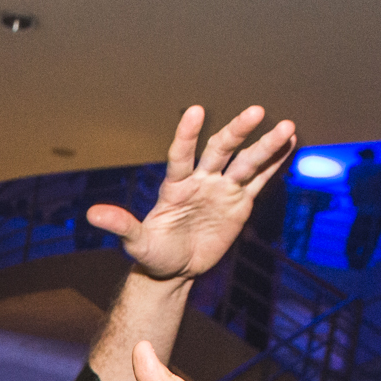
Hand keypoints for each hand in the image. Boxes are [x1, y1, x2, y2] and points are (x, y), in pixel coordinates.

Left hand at [87, 105, 295, 280]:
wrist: (174, 269)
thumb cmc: (153, 253)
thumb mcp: (136, 243)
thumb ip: (120, 225)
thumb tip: (91, 214)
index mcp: (175, 187)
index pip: (180, 156)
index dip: (186, 135)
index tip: (195, 111)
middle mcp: (200, 181)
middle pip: (221, 150)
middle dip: (237, 132)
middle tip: (255, 111)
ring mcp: (221, 190)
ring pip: (246, 163)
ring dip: (265, 145)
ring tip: (287, 126)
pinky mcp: (239, 203)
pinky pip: (259, 180)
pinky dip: (274, 163)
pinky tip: (289, 142)